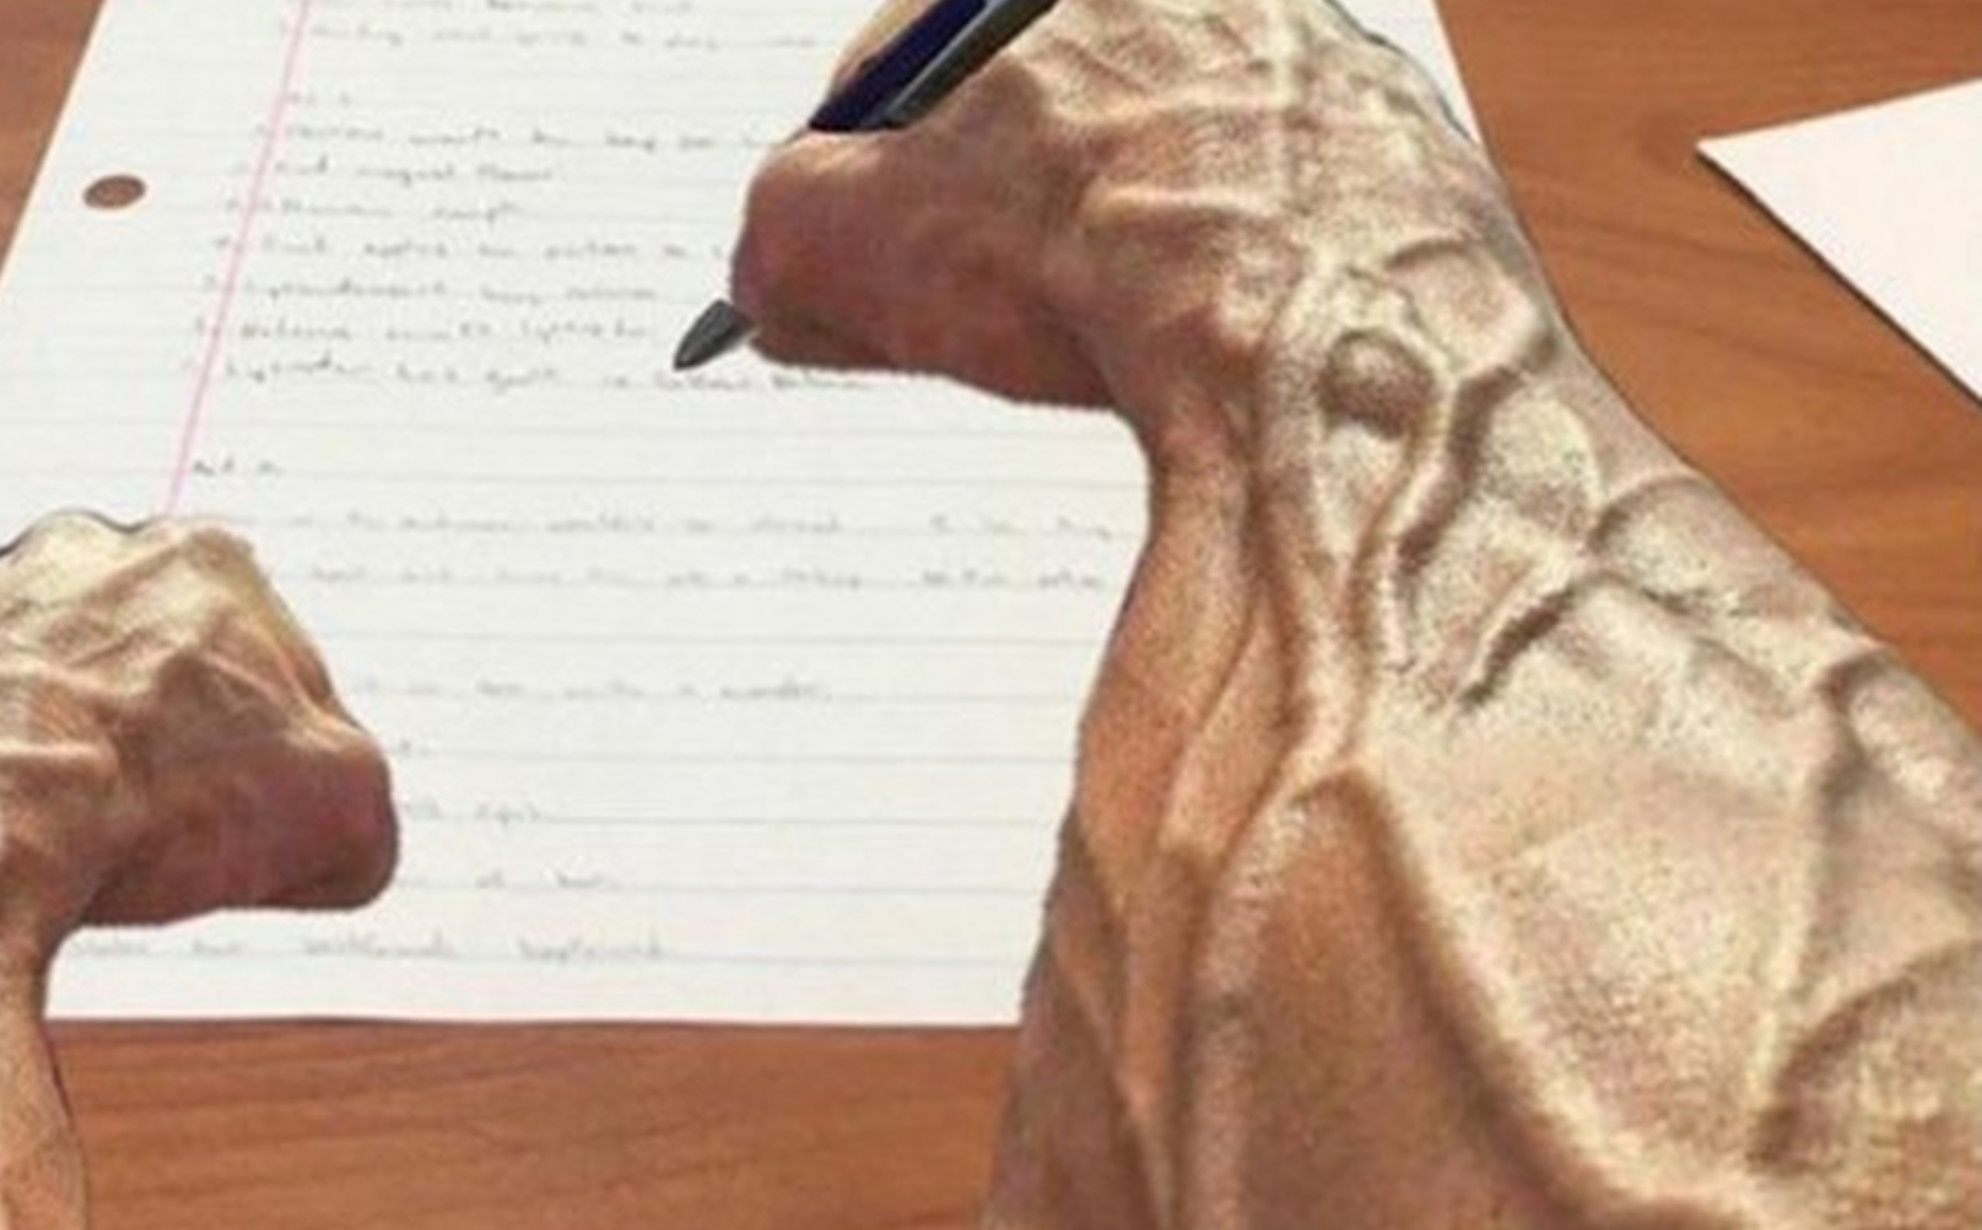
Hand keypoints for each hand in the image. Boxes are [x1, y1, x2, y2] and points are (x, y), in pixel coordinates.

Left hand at [0, 513, 395, 1228]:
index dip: (282, 757)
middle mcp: (79, 558)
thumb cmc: (146, 806)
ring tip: (77, 850)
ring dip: (70, 756)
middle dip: (168, 741)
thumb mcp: (340, 817)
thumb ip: (362, 809)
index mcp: (203, 561)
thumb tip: (342, 841)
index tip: (266, 818)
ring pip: (48, 691)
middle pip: (155, 665)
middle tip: (174, 834)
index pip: (273, 663)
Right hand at [730, 0, 1498, 423]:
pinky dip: (1227, 280)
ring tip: (1094, 345)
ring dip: (1113, 247)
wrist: (1321, 340)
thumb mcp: (839, 245)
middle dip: (993, 216)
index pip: (910, 64)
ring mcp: (1314, 63)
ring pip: (1167, 167)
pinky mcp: (1398, 155)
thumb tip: (776, 272)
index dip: (866, 182)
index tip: (859, 263)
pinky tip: (1196, 354)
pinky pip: (1275, 220)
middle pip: (1049, 113)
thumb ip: (777, 233)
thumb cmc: (1086, 254)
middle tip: (962, 318)